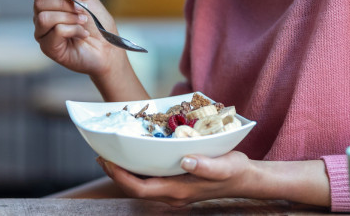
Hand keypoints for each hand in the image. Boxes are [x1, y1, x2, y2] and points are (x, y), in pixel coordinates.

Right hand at [22, 0, 124, 77]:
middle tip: (81, 11)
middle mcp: (42, 16)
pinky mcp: (48, 47)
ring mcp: (43, 33)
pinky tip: (82, 35)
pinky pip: (55, 31)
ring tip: (83, 23)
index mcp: (50, 2)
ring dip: (69, 18)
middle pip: (39, 2)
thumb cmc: (98, 23)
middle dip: (65, 4)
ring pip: (44, 17)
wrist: (108, 47)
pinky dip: (74, 30)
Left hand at [96, 153, 330, 206]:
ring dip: (126, 173)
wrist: (246, 180)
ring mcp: (174, 193)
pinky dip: (139, 171)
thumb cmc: (235, 171)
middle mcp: (172, 195)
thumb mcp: (224, 165)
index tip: (107, 161)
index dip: (120, 177)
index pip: (141, 189)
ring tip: (114, 154)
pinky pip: (151, 182)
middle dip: (117, 174)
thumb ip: (206, 165)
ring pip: (142, 186)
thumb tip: (186, 160)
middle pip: (136, 189)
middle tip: (102, 154)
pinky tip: (137, 157)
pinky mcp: (177, 186)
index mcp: (179, 191)